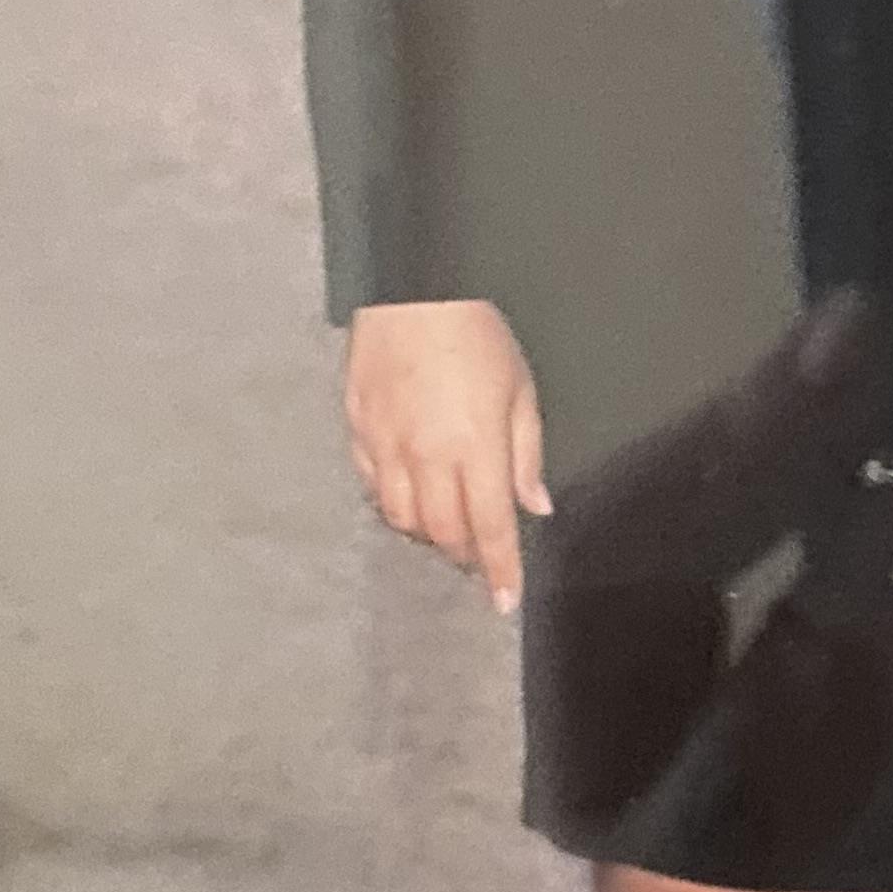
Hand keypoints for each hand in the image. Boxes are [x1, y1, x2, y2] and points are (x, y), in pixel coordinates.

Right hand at [344, 300, 550, 611]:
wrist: (414, 290)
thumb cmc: (476, 334)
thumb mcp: (520, 390)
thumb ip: (526, 455)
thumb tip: (535, 505)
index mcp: (475, 447)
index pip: (490, 528)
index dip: (500, 570)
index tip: (504, 601)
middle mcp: (427, 456)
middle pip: (443, 532)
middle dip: (465, 555)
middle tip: (480, 558)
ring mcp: (386, 445)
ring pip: (402, 517)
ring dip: (428, 533)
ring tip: (447, 527)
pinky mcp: (357, 429)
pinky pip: (373, 486)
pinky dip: (393, 503)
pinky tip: (410, 496)